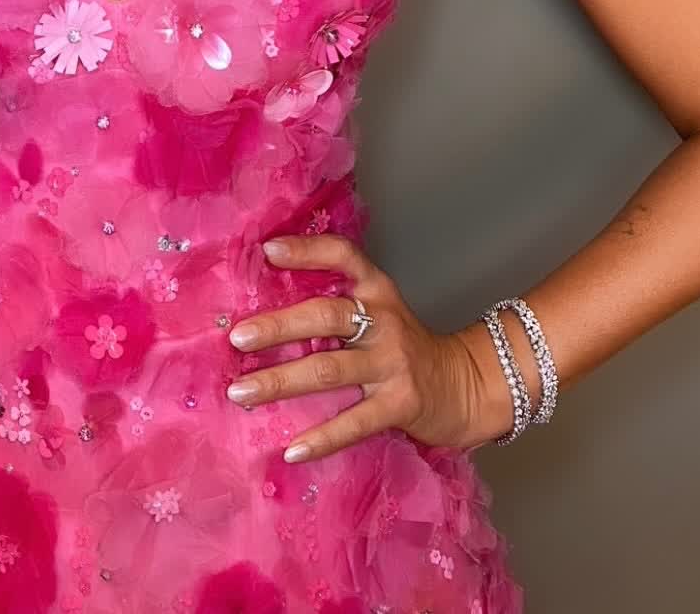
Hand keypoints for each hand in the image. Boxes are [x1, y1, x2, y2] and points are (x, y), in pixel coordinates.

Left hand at [224, 233, 490, 462]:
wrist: (463, 385)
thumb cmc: (402, 347)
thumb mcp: (377, 313)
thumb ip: (335, 305)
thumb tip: (263, 312)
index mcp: (375, 291)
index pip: (343, 256)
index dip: (307, 250)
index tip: (267, 251)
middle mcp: (383, 320)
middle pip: (326, 315)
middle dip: (278, 326)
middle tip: (236, 338)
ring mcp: (392, 363)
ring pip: (328, 369)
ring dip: (280, 381)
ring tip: (241, 392)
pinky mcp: (400, 404)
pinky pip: (354, 422)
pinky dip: (321, 438)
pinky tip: (291, 450)